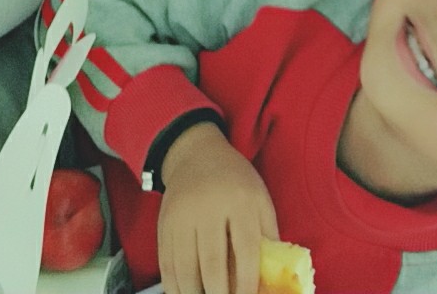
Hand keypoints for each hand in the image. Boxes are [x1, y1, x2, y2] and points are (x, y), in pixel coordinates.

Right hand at [158, 123, 279, 293]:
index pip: (245, 248)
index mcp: (240, 200)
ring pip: (185, 268)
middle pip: (212, 262)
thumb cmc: (235, 182)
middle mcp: (209, 208)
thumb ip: (268, 234)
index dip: (246, 281)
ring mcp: (182, 217)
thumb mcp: (260, 198)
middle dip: (219, 293)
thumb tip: (272, 275)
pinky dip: (174, 287)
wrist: (197, 155)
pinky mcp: (163, 225)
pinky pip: (166, 264)